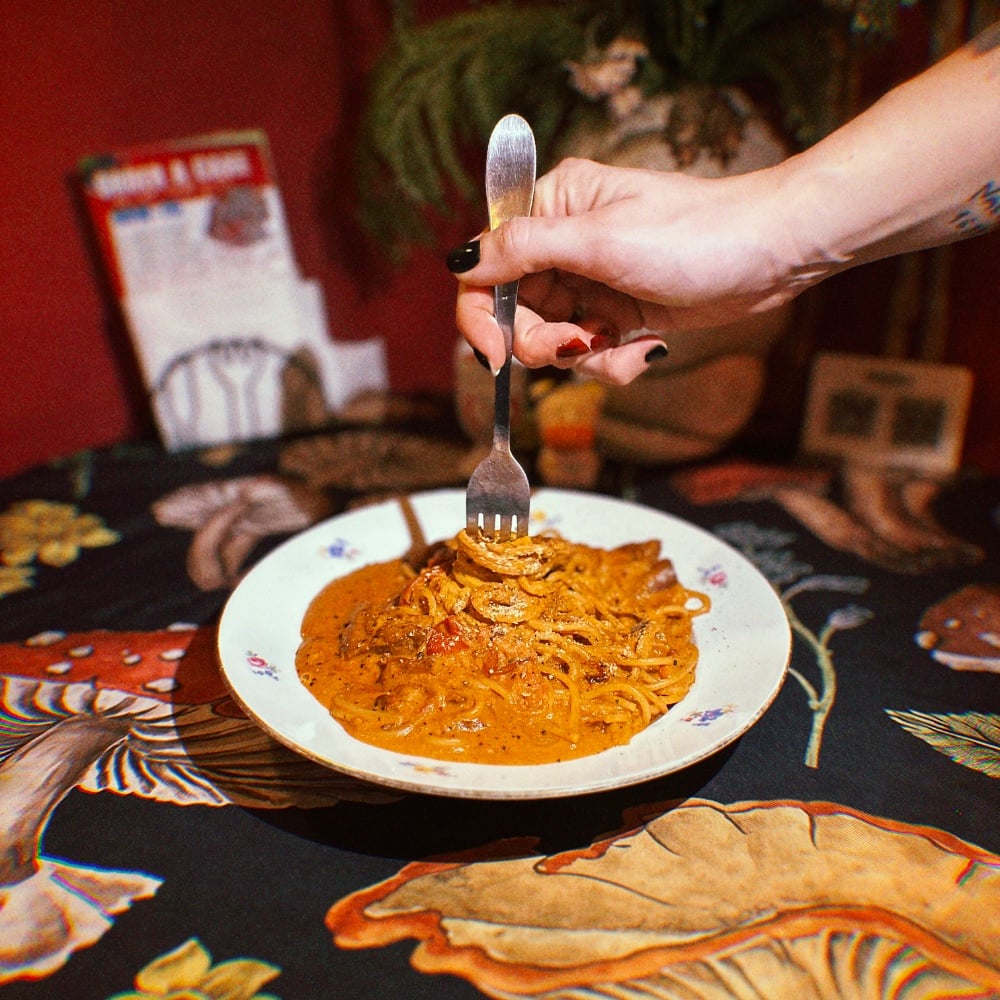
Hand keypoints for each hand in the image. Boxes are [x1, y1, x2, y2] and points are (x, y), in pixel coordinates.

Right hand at [449, 157, 806, 382]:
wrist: (771, 254)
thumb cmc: (695, 232)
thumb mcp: (600, 240)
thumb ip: (523, 250)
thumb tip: (459, 260)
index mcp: (551, 208)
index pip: (486, 267)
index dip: (482, 316)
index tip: (497, 355)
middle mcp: (563, 244)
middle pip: (515, 315)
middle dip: (545, 342)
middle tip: (581, 344)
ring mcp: (590, 282)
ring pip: (552, 342)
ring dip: (586, 356)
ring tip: (625, 343)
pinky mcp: (617, 313)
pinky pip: (591, 353)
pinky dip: (614, 362)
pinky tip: (648, 348)